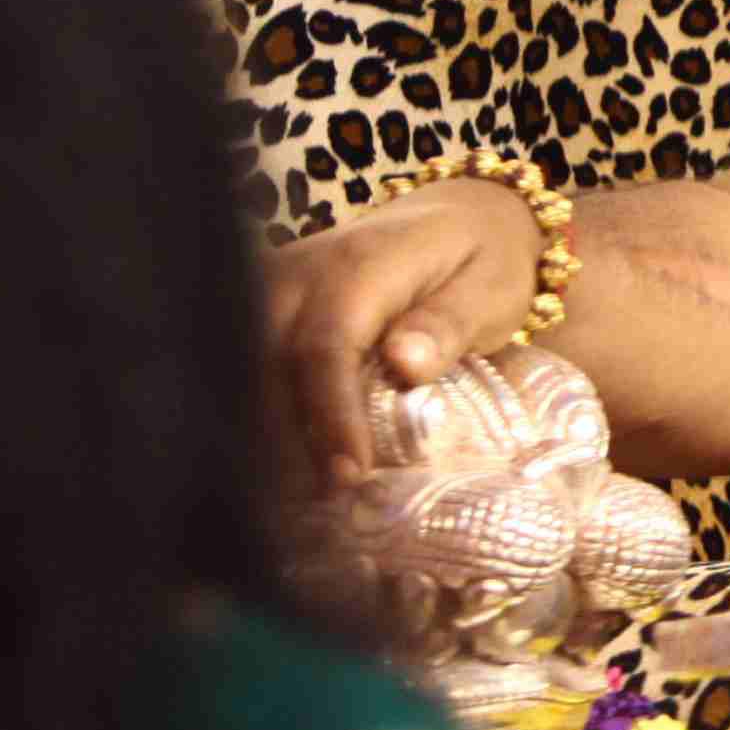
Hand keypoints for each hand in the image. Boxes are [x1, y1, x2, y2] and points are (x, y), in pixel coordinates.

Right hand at [268, 179, 547, 485]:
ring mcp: (270, 285)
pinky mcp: (260, 303)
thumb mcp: (490, 287)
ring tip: (296, 505)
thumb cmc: (483, 259)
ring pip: (240, 370)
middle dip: (284, 442)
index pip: (325, 347)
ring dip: (263, 436)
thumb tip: (406, 364)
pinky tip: (281, 469)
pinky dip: (258, 415)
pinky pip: (243, 364)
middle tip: (316, 513)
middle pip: (265, 366)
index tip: (348, 475)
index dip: (330, 415)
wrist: (459, 216)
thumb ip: (449, 323)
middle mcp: (297, 272)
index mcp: (357, 266)